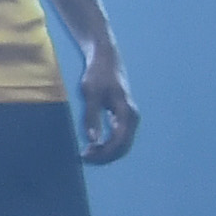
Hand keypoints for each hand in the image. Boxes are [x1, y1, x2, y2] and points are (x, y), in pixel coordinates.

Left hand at [73, 39, 141, 165]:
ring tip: (86, 152)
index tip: (84, 155)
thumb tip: (92, 139)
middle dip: (104, 156)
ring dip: (106, 153)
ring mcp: (129, 118)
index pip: (119, 142)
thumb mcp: (90, 94)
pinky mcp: (123, 117)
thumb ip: (91, 116)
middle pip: (123, 147)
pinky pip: (119, 138)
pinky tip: (92, 145)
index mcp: (127, 112)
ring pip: (122, 145)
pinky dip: (107, 145)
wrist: (105, 59)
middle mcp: (132, 117)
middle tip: (83, 156)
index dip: (102, 153)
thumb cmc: (97, 74)